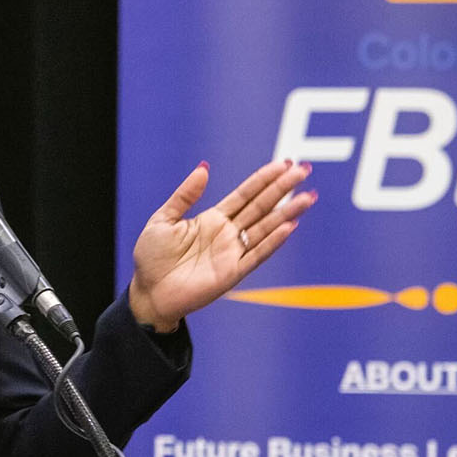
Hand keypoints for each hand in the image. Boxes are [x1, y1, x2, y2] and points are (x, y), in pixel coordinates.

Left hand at [127, 159, 315, 330]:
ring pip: (266, 228)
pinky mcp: (232, 272)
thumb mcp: (163, 219)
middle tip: (304, 170)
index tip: (285, 163)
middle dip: (283, 189)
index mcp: (213, 219)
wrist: (148, 292)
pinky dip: (273, 241)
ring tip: (309, 196)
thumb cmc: (152, 258)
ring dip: (288, 212)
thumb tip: (204, 168)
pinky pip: (257, 254)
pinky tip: (289, 226)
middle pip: (261, 206)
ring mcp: (232, 252)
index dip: (265, 178)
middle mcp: (228, 234)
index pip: (245, 194)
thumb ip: (185, 195)